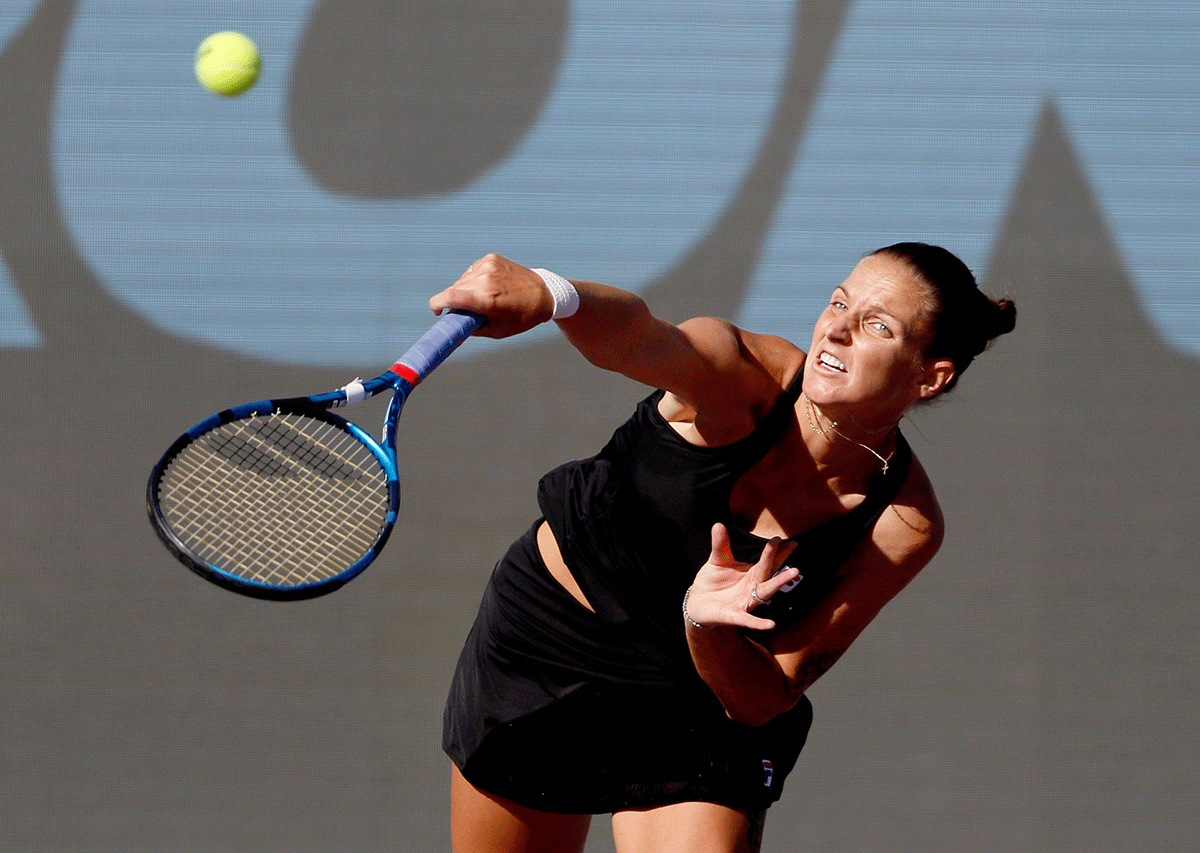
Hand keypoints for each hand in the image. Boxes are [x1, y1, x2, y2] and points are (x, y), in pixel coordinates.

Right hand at [428, 253, 555, 338]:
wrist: (545, 293)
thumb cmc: (522, 316)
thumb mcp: (497, 330)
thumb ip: (471, 327)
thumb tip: (453, 322)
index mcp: (487, 299)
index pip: (449, 297)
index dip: (436, 305)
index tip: (437, 311)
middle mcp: (485, 279)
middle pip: (453, 290)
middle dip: (453, 301)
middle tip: (465, 311)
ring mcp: (488, 266)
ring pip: (461, 280)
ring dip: (464, 290)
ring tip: (481, 299)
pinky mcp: (491, 258)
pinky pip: (471, 271)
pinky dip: (473, 280)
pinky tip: (487, 286)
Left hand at [685, 523, 799, 630]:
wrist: (697, 603)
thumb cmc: (712, 582)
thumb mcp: (717, 561)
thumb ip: (720, 545)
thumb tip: (718, 524)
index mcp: (751, 574)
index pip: (768, 561)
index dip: (779, 551)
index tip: (790, 540)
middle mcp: (753, 587)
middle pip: (768, 572)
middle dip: (778, 559)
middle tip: (790, 545)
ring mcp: (745, 602)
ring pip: (765, 592)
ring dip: (778, 583)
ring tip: (793, 572)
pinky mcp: (734, 615)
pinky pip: (748, 620)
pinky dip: (759, 623)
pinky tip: (771, 624)